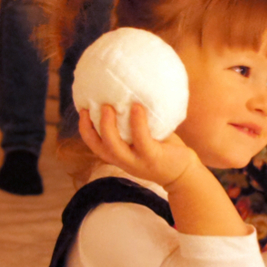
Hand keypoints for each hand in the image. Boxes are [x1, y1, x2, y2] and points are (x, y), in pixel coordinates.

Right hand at [79, 104, 198, 188]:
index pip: (94, 145)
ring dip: (108, 126)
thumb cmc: (164, 150)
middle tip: (96, 105)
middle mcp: (124, 161)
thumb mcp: (144, 139)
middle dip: (92, 126)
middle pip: (99, 146)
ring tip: (110, 106)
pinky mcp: (153, 157)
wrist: (184, 174)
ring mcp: (137, 161)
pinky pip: (141, 139)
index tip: (82, 110)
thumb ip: (134, 125)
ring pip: (114, 146)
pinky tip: (138, 107)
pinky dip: (138, 123)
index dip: (84, 129)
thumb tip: (129, 92)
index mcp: (119, 156)